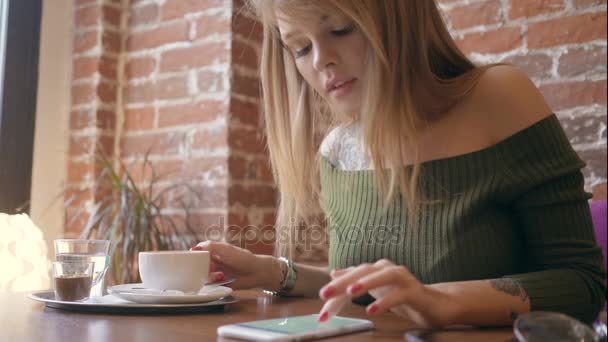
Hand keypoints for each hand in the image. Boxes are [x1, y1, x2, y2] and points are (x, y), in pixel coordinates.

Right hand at [192, 241, 266, 289]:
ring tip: (219, 275)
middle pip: (197, 265)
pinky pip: (209, 285)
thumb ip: (211, 247)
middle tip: (209, 268)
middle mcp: (212, 262)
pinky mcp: (218, 284)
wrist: (256, 272)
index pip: (198, 252)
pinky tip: (221, 280)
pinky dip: (212, 284)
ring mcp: (215, 273)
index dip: (193, 256)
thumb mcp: (226, 249)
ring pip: (202, 276)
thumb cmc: (243, 258)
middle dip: (199, 268)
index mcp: (213, 252)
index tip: (191, 259)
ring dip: (208, 276)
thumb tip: (194, 248)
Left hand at [318, 259, 455, 327]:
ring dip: (366, 282)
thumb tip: (334, 272)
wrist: (434, 304)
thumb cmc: (402, 295)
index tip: (321, 312)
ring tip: (351, 292)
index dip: (334, 292)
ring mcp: (402, 278)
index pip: (350, 277)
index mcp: (375, 269)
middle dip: (342, 283)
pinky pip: (399, 294)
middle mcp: (387, 269)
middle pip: (362, 271)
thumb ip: (356, 280)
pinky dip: (385, 301)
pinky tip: (372, 310)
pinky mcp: (415, 290)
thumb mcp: (375, 289)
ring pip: (382, 276)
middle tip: (324, 294)